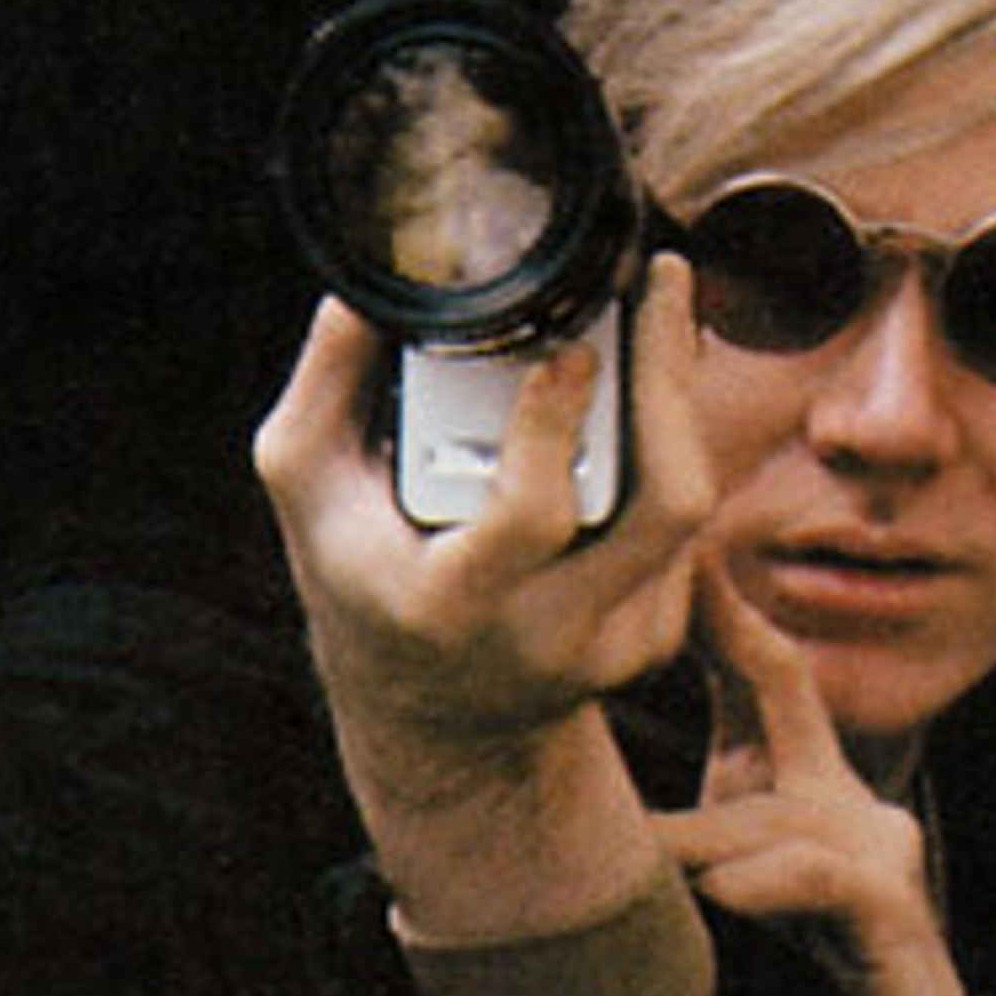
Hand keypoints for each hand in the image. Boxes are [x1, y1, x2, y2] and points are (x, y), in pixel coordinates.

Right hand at [253, 269, 710, 944]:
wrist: (431, 714)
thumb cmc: (362, 574)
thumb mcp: (309, 487)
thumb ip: (326, 383)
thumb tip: (365, 289)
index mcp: (454, 601)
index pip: (532, 518)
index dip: (555, 430)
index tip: (569, 348)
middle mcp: (552, 635)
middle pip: (662, 508)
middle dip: (668, 383)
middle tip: (662, 281)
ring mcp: (616, 644)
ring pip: (686, 506)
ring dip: (678, 395)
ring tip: (659, 310)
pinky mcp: (655, 636)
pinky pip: (682, 521)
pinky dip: (667, 441)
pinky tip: (641, 385)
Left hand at [673, 574, 995, 995]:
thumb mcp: (746, 899)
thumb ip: (696, 844)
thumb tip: (603, 811)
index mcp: (815, 793)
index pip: (769, 678)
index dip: (722, 612)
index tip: (672, 550)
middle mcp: (855, 804)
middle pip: (779, 704)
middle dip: (729, 639)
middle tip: (656, 601)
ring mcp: (880, 852)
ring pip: (765, 814)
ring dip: (698, 846)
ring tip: (648, 865)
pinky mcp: (894, 911)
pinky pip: (815, 876)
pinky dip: (764, 883)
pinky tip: (725, 894)